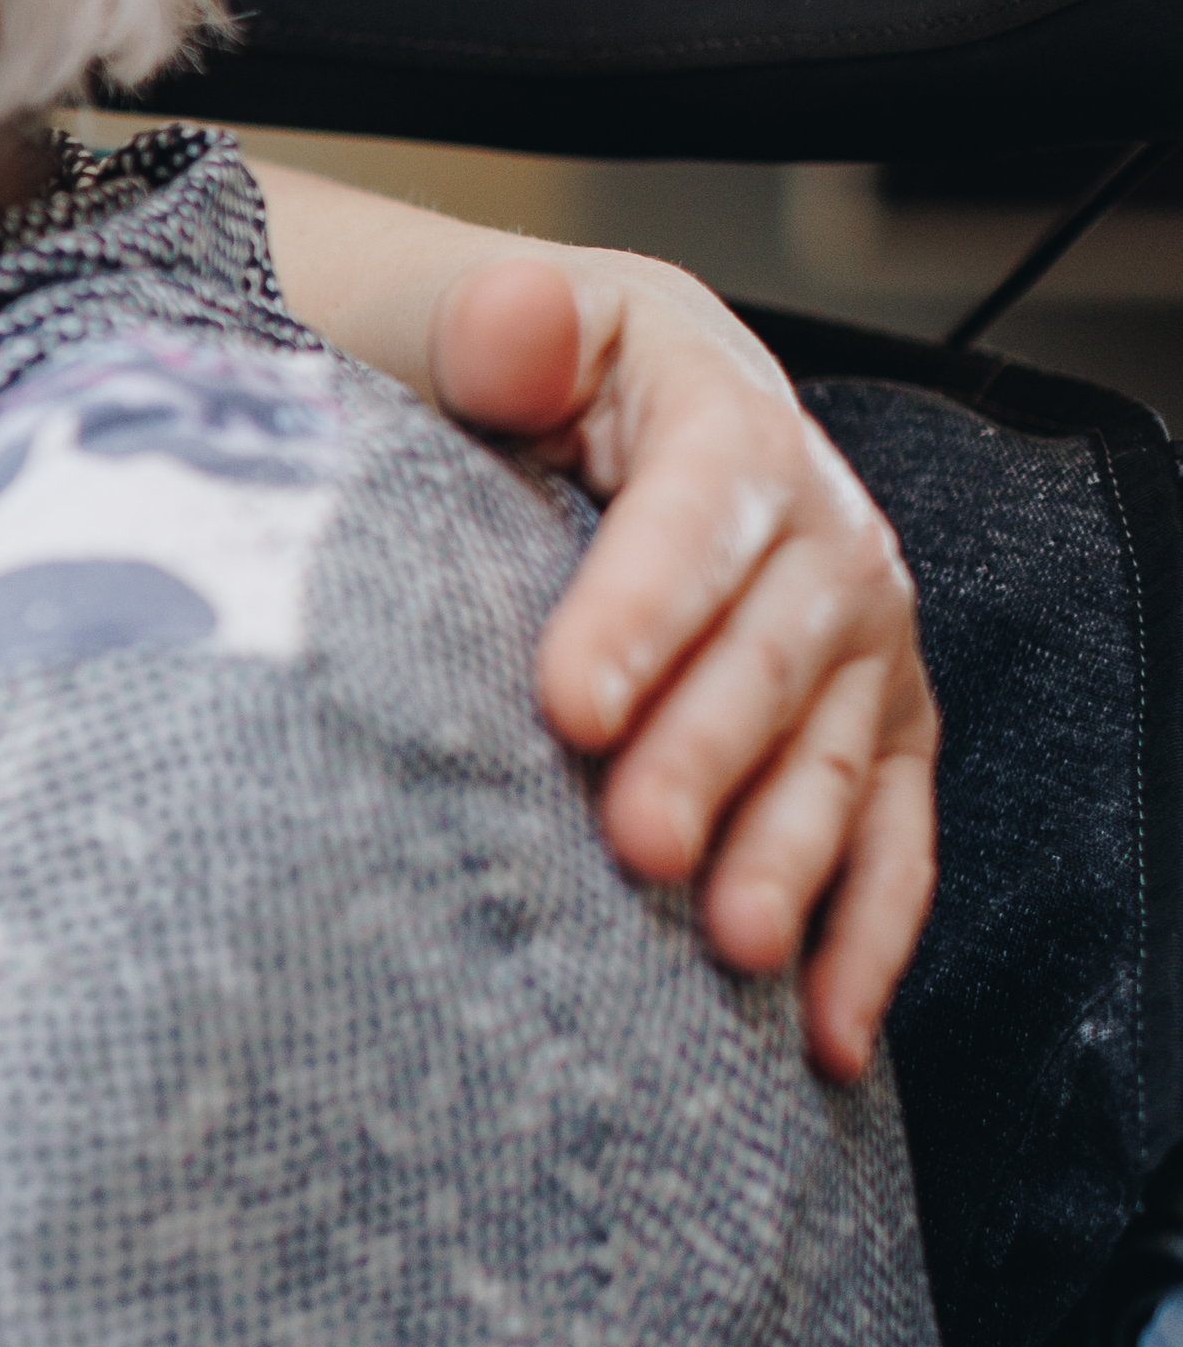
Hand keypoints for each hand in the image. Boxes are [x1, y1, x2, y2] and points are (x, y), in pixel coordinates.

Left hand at [428, 253, 934, 1081]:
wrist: (517, 399)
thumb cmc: (465, 374)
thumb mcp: (454, 322)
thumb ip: (484, 326)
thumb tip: (516, 315)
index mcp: (710, 402)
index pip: (697, 505)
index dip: (640, 606)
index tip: (565, 702)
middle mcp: (813, 516)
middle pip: (772, 644)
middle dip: (706, 754)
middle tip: (630, 842)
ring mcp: (855, 629)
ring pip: (835, 751)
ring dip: (790, 856)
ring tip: (730, 945)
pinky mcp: (871, 723)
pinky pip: (890, 834)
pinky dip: (865, 935)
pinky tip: (824, 1031)